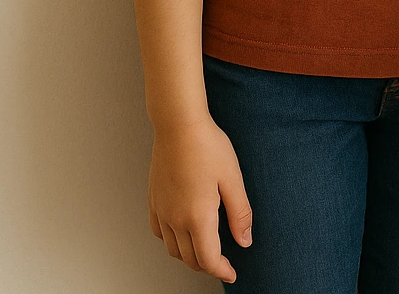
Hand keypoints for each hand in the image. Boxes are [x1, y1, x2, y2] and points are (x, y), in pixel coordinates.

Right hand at [148, 116, 252, 283]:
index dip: (222, 271)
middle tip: (223, 261)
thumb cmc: (207, 146)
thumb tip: (244, 241)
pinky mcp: (154, 200)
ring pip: (173, 249)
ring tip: (205, 248)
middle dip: (208, 265)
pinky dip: (171, 240)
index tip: (232, 273)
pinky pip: (159, 232)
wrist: (178, 124)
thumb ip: (240, 213)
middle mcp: (175, 219)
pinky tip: (182, 231)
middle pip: (190, 258)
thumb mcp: (232, 178)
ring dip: (189, 255)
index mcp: (197, 217)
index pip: (208, 259)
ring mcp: (162, 210)